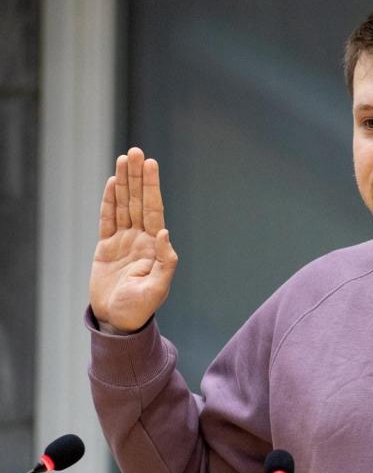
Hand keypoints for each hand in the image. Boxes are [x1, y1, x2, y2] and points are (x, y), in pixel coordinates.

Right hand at [90, 147, 178, 333]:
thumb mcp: (157, 288)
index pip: (153, 210)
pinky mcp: (106, 246)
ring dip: (124, 182)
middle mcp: (140, 239)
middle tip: (136, 152)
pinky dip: (109, 201)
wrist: (119, 320)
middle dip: (138, 177)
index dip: (151, 187)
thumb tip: (164, 233)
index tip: (150, 165)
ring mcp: (123, 241)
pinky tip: (113, 183)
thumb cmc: (140, 308)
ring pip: (123, 205)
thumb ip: (165, 262)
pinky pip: (107, 219)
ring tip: (125, 158)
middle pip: (138, 201)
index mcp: (154, 246)